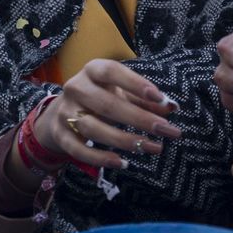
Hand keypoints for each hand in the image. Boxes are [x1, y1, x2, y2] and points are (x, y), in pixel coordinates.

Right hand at [36, 58, 181, 171]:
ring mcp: (65, 112)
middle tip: (165, 129)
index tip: (159, 98)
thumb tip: (171, 107)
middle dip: (139, 119)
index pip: (112, 71)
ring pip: (94, 129)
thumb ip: (145, 99)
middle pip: (107, 105)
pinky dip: (101, 158)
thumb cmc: (101, 96)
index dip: (135, 83)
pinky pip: (79, 150)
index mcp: (92, 70)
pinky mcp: (60, 136)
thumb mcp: (121, 91)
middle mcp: (76, 88)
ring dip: (125, 141)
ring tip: (152, 147)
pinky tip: (123, 162)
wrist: (60, 112)